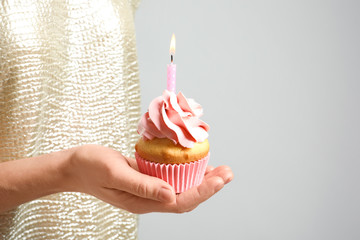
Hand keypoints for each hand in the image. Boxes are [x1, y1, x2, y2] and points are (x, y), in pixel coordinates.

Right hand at [67, 145, 232, 213]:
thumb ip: (142, 186)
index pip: (180, 202)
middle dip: (209, 187)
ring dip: (202, 179)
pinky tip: (196, 163)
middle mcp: (149, 199)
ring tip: (220, 170)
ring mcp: (148, 190)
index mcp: (143, 202)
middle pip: (186, 197)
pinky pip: (171, 178)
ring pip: (181, 188)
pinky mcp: (146, 178)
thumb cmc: (91, 167)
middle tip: (228, 173)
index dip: (202, 191)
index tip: (220, 179)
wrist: (75, 166)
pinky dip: (187, 171)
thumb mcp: (115, 173)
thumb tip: (171, 196)